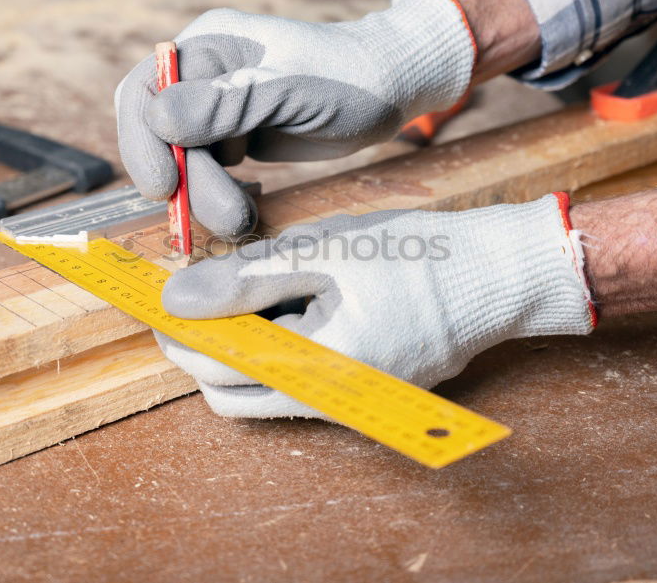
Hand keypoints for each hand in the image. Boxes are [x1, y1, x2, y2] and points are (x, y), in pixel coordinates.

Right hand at [115, 0, 475, 236]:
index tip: (164, 186)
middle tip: (225, 219)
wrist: (391, 88)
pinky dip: (219, 192)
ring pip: (184, 159)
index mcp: (209, 46)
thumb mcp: (290, 88)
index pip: (145, 92)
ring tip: (242, 220)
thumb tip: (157, 119)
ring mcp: (218, 108)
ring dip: (205, 195)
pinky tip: (249, 202)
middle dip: (187, 181)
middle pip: (160, 133)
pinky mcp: (236, 135)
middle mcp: (204, 75)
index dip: (143, 142)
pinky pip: (208, 171)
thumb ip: (226, 103)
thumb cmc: (349, 77)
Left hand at [155, 194, 595, 417]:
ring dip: (238, 344)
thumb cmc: (418, 257)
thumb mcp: (323, 253)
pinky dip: (277, 344)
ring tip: (240, 287)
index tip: (160, 296)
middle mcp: (330, 402)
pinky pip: (300, 378)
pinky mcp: (364, 389)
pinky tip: (281, 299)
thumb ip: (244, 279)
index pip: (217, 371)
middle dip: (202, 346)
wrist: (497, 274)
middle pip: (234, 391)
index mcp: (316, 371)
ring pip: (265, 386)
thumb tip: (176, 299)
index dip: (179, 333)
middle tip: (195, 292)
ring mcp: (350, 401)